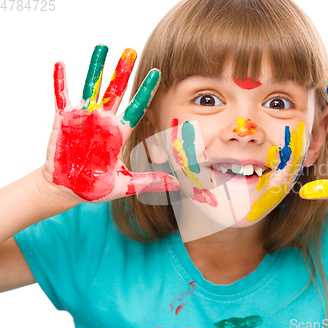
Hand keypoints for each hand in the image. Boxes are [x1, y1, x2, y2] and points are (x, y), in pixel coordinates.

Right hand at [42, 45, 178, 202]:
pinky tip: (61, 64)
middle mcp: (104, 121)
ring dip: (97, 67)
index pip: (137, 108)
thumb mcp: (125, 184)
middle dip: (124, 72)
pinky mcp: (64, 120)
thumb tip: (175, 183)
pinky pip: (61, 97)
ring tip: (103, 47)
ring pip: (92, 87)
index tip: (157, 73)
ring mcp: (84, 118)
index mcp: (120, 133)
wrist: (68, 189)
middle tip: (132, 52)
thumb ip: (149, 181)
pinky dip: (60, 82)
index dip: (146, 91)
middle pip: (116, 91)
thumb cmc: (95, 186)